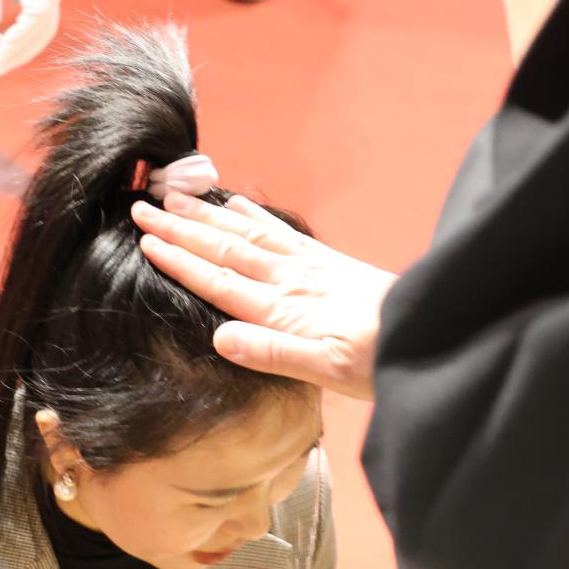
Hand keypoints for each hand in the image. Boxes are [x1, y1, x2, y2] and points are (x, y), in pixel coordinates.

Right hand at [130, 193, 398, 400]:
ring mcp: (308, 267)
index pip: (219, 280)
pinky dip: (252, 215)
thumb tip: (220, 338)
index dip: (179, 260)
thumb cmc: (377, 361)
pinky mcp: (327, 262)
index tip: (144, 239)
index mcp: (282, 310)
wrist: (428, 333)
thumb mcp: (325, 371)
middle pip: (225, 248)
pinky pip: (280, 232)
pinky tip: (236, 203)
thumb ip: (273, 353)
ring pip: (246, 234)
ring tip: (174, 196)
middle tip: (141, 206)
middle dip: (181, 228)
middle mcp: (290, 281)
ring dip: (207, 215)